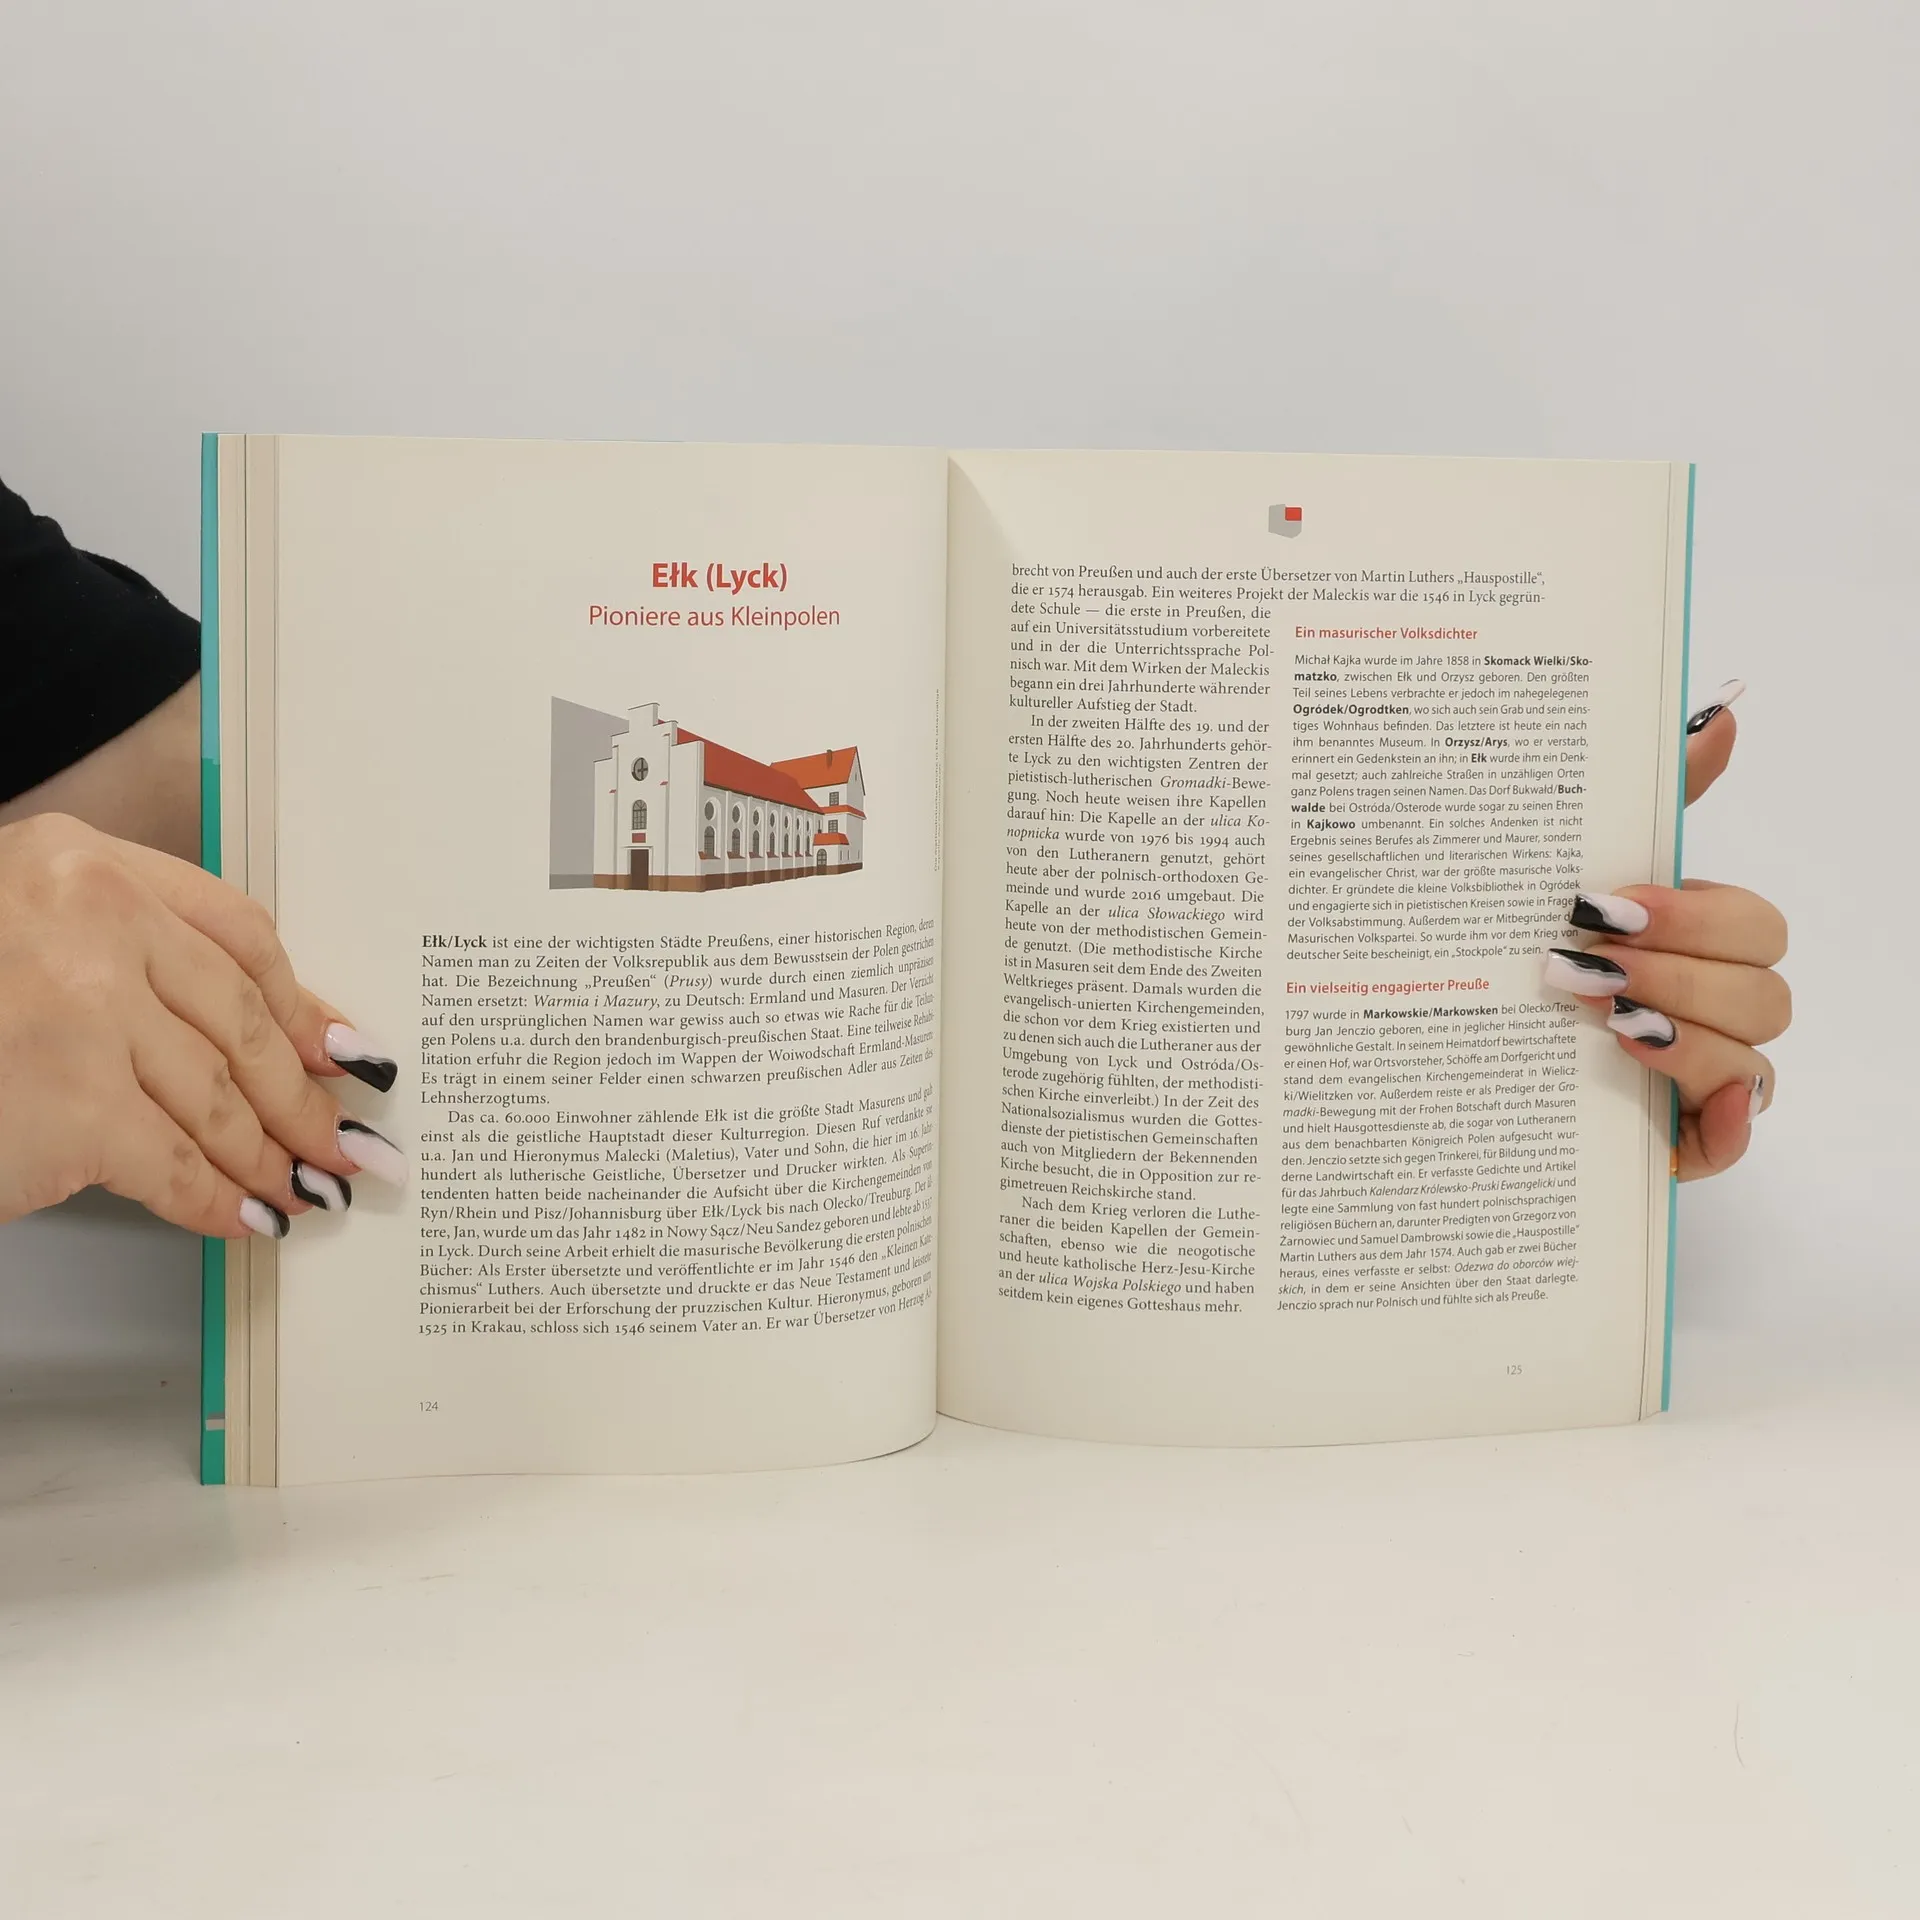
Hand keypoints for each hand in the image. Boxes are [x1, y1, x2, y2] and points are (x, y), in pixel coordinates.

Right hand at [0, 813, 402, 1235]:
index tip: (336, 1048)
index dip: (299, 1000)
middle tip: (344, 1139)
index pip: (234, 929)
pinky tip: (246, 1218)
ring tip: (306, 1187)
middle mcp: (89, 918)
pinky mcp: (72, 1104)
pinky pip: (176, 1163)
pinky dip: (219, 1200)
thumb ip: (124, 956)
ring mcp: (83, 1010)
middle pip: (241, 1017)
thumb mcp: (17, 936)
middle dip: (301, 1093)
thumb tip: (271, 1033)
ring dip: (272, 1155)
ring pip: (218, 1094)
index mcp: (77, 860)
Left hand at [1543, 682, 1789, 1180]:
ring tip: (1596, 1023)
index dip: (1691, 915)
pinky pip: (1733, 1141)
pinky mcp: (1679, 1138)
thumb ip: (1647, 798)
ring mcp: (1701, 1076)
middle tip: (1581, 969)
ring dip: (1680, 1037)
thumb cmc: (1523, 951)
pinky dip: (1721, 1126)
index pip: (1750, 923)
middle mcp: (1712, 1008)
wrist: (1445, 1052)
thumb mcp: (1565, 868)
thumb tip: (1720, 708)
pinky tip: (1684, 1111)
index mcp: (1694, 941)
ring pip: (1752, 1057)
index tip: (1600, 906)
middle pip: (1763, 989)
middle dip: (1676, 974)